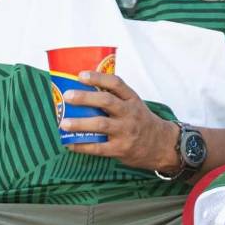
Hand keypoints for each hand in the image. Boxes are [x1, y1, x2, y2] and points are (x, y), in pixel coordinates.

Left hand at [60, 71, 180, 171]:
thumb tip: (82, 90)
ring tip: (63, 123)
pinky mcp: (121, 149)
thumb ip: (115, 98)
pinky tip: (70, 143)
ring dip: (80, 123)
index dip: (98, 78)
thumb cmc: (141, 121)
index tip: (81, 75)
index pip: (116, 83)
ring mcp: (126, 131)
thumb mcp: (133, 104)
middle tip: (67, 96)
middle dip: (85, 98)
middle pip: (106, 101)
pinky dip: (82, 146)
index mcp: (132, 99)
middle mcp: (129, 113)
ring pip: (101, 124)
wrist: (161, 145)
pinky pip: (98, 148)